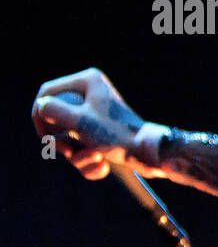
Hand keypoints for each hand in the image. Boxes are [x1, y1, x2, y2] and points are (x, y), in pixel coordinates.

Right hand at [32, 67, 148, 180]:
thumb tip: (41, 105)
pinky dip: (87, 160)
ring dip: (75, 155)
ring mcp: (95, 112)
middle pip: (54, 117)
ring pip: (67, 136)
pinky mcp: (101, 131)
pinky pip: (81, 146)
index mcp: (86, 81)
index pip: (47, 93)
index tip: (46, 137)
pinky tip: (102, 166)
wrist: (148, 154)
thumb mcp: (81, 123)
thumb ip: (55, 111)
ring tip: (95, 159)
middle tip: (69, 152)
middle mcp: (90, 92)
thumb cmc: (117, 136)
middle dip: (60, 141)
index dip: (40, 116)